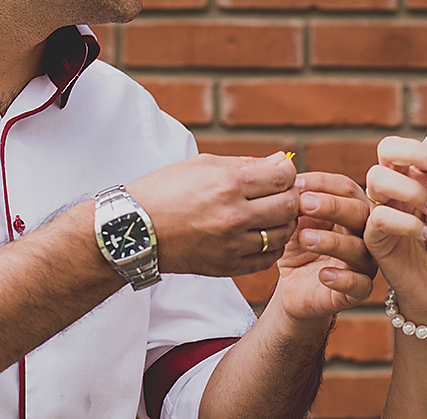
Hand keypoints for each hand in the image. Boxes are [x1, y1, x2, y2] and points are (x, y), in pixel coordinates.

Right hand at [128, 152, 298, 276]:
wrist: (135, 229)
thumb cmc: (166, 190)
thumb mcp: (204, 165)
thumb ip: (248, 163)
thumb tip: (284, 161)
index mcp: (228, 184)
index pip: (283, 177)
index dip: (288, 172)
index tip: (281, 173)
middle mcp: (234, 216)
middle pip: (288, 206)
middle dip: (291, 196)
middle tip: (282, 193)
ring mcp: (231, 245)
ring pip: (282, 234)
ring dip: (284, 222)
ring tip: (273, 213)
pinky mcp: (227, 266)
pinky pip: (267, 259)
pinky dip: (271, 246)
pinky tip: (262, 234)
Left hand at [273, 171, 376, 321]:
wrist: (294, 287)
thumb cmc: (298, 247)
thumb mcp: (295, 221)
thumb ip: (297, 203)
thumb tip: (289, 179)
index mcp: (353, 209)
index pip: (347, 188)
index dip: (323, 183)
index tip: (295, 183)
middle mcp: (365, 233)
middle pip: (360, 213)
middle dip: (332, 206)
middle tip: (304, 203)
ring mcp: (365, 262)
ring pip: (359, 249)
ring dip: (332, 241)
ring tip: (305, 238)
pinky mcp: (359, 291)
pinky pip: (359, 285)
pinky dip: (342, 278)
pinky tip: (323, 274)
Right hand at [363, 136, 426, 321]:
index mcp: (422, 176)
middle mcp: (398, 186)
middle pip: (389, 148)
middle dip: (415, 151)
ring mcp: (382, 208)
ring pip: (376, 176)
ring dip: (410, 189)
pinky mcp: (374, 235)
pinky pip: (378, 217)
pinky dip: (406, 223)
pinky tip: (425, 234)